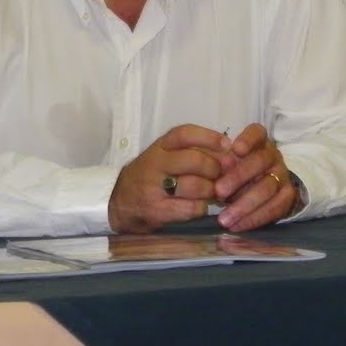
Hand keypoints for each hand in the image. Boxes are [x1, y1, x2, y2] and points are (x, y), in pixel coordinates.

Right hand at [108, 124, 233, 233]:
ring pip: (195, 185)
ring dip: (211, 190)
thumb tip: (228, 154)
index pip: (185, 134)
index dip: (209, 137)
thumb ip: (191, 152)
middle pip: (194, 160)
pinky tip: (199, 206)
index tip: (227, 144)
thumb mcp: (163, 156)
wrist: (116, 203)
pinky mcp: (157, 211)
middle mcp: (155, 164)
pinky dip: (201, 207)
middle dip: (215, 168)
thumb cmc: (148, 177)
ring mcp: (154, 188)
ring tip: (212, 192)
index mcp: (159, 147)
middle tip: (221, 175)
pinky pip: (191, 208)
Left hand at [215, 124, 299, 231]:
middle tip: (218, 192)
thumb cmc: (239, 169)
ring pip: (267, 189)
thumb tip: (216, 169)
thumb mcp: (229, 162)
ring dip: (244, 205)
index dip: (248, 139)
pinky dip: (254, 219)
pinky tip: (237, 226)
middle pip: (260, 162)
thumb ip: (223, 164)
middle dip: (238, 178)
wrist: (268, 184)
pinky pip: (275, 208)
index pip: (257, 133)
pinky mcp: (288, 196)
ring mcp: (282, 176)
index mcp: (259, 142)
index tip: (235, 149)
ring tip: (224, 219)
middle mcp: (273, 156)